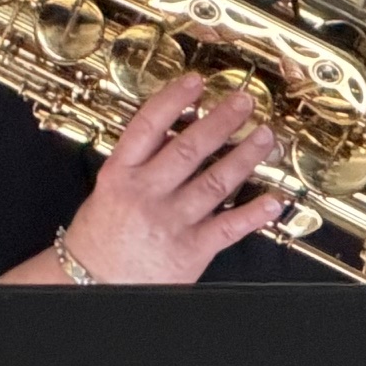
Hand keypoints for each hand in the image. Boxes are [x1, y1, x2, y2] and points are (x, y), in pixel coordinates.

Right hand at [6, 76, 284, 286]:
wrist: (92, 283)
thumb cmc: (101, 237)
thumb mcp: (107, 191)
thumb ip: (138, 163)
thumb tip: (176, 130)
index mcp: (120, 176)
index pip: (148, 127)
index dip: (175, 99)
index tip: (196, 81)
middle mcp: (145, 196)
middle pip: (190, 149)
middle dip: (222, 121)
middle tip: (244, 102)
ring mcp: (169, 223)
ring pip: (215, 182)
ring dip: (246, 156)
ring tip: (265, 137)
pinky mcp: (189, 251)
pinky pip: (228, 228)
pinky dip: (254, 213)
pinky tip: (273, 200)